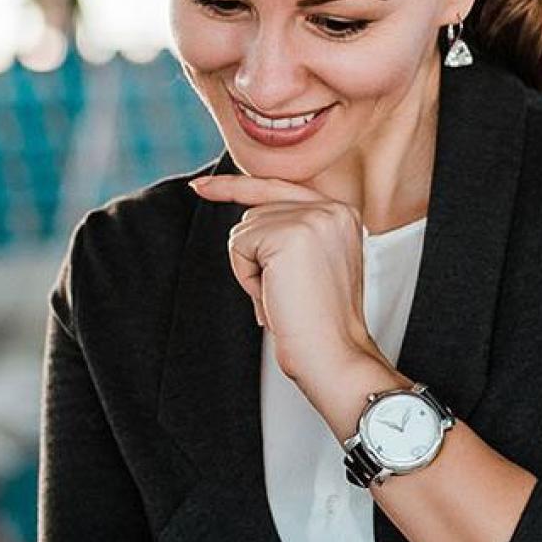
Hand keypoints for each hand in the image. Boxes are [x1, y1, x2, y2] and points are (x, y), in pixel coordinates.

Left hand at [189, 175, 388, 403]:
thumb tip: (247, 215)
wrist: (334, 354)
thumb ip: (291, 231)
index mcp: (342, 213)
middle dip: (256, 256)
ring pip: (245, 228)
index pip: (279, 187)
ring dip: (252, 268)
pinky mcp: (290, 234)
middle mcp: (333, 207)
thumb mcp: (313, 264)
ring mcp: (313, 218)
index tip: (200, 187)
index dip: (236, 187)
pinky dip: (246, 276)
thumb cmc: (319, 322)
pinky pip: (240, 245)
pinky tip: (273, 295)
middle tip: (285, 292)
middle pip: (256, 211)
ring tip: (283, 295)